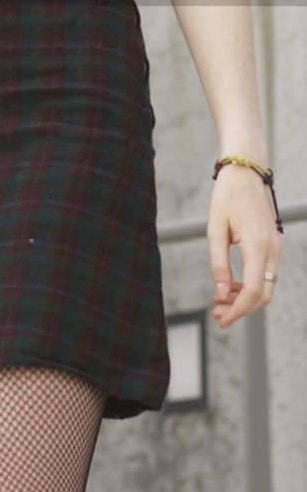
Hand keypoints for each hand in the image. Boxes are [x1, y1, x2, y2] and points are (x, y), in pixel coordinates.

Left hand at [207, 159, 282, 328]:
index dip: (238, 310)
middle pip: (264, 294)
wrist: (245, 171)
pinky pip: (266, 273)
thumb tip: (220, 295)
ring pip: (267, 285)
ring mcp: (276, 246)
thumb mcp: (215, 230)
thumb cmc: (227, 196)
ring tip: (220, 301)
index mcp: (258, 245)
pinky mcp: (273, 243)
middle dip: (242, 308)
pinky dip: (251, 284)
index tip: (221, 320)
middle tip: (217, 314)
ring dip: (245, 298)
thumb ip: (218, 264)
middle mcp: (273, 249)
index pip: (254, 291)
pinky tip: (231, 285)